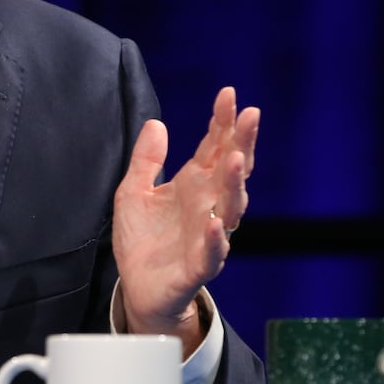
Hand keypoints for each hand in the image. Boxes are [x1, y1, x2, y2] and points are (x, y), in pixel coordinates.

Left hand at [112, 87, 258, 351]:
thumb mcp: (133, 192)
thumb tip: (156, 123)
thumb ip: (145, 160)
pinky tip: (215, 223)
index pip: (214, 147)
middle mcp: (208, 205)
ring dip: (235, 183)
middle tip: (251, 116)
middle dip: (242, 142)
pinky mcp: (197, 267)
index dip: (223, 121)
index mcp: (194, 185)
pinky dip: (215, 239)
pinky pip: (211, 253)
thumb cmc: (142, 238)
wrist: (138, 288)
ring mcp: (207, 235)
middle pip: (231, 170)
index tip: (229, 94)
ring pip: (230, 207)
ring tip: (236, 158)